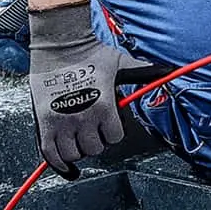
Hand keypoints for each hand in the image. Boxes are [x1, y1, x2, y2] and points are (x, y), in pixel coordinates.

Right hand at [26, 0, 126, 178]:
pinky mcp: (44, 122)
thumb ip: (143, 72)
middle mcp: (84, 117)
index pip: (115, 138)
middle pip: (94, 148)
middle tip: (91, 129)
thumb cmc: (90, 52)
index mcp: (105, 106)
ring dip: (77, 149)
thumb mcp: (121, 63)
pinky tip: (64, 166)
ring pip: (73, 153)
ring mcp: (62, 121)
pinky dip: (57, 163)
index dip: (112, 132)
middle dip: (95, 140)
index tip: (108, 126)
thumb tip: (166, 70)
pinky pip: (50, 153)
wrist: (60, 43)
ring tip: (77, 137)